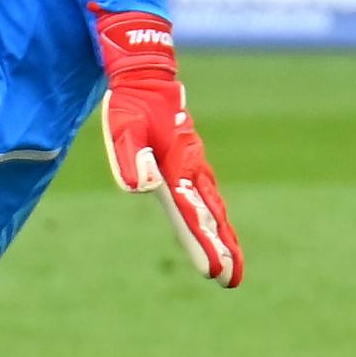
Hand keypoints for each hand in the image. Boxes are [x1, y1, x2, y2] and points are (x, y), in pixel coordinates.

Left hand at [93, 9, 241, 286]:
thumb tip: (139, 189)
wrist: (147, 76)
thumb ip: (129, 158)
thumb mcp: (122, 128)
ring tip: (233, 262)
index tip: (216, 272)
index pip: (193, 216)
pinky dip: (215, 215)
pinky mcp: (190, 160)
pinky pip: (207, 194)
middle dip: (222, 248)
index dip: (204, 245)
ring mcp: (194, 164)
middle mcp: (192, 169)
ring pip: (213, 207)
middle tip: (233, 280)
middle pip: (210, 217)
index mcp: (177, 168)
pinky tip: (217, 226)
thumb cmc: (131, 104)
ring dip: (223, 235)